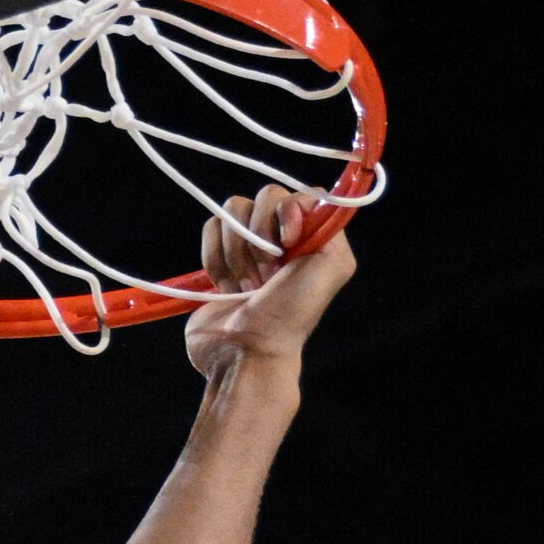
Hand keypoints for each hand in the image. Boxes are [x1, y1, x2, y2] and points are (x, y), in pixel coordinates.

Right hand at [181, 184, 354, 387]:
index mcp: (313, 236)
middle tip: (266, 274)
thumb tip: (308, 200)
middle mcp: (283, 236)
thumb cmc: (289, 317)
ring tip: (246, 287)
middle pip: (266, 195)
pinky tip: (226, 287)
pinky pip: (211, 227)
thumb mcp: (332, 268)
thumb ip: (332, 225)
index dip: (289, 209)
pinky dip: (215, 258)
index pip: (301, 192)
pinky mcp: (219, 255)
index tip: (288, 239)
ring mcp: (249, 244)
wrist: (244, 351)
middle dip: (260, 236)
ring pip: (233, 208)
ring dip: (237, 251)